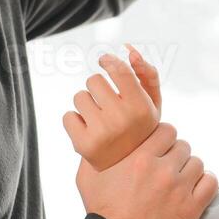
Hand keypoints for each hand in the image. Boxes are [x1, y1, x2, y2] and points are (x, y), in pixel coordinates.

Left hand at [62, 45, 162, 170]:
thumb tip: (130, 50)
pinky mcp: (83, 145)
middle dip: (98, 88)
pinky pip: (67, 116)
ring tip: (98, 118)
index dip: (108, 61)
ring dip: (86, 103)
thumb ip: (147, 74)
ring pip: (79, 97)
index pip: (118, 70)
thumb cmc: (139, 128)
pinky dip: (75, 121)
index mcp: (141, 108)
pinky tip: (89, 130)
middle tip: (107, 104)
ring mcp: (101, 133)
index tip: (104, 61)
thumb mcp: (151, 103)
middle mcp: (122, 120)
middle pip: (93, 80)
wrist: (128, 169)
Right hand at [76, 122, 217, 218]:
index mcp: (139, 158)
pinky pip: (210, 182)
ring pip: (197, 163)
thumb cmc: (101, 212)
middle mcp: (162, 171)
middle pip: (183, 146)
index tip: (159, 148)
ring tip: (178, 180)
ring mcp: (179, 190)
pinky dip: (204, 182)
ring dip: (188, 169)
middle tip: (166, 167)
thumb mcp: (87, 177)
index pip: (167, 130)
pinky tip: (193, 188)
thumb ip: (94, 152)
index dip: (163, 137)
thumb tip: (100, 136)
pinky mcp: (191, 208)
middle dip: (174, 154)